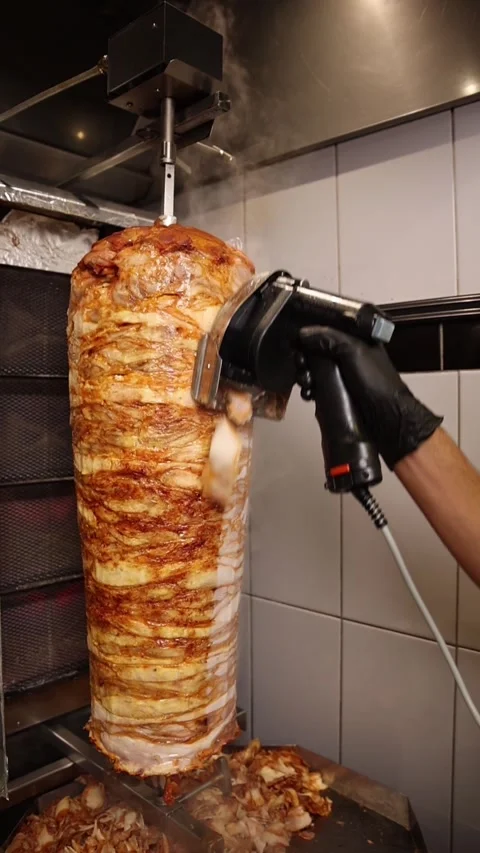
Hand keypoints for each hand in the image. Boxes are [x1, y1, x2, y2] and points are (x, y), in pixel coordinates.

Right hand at [299, 326, 442, 468]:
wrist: (386, 419)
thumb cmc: (377, 383)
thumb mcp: (353, 352)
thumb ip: (329, 339)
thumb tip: (303, 334)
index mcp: (357, 342)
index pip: (328, 332)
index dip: (311, 337)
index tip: (298, 343)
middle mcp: (349, 357)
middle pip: (318, 353)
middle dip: (305, 359)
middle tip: (301, 366)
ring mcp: (344, 377)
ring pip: (316, 371)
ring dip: (306, 376)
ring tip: (306, 382)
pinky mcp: (339, 394)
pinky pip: (319, 388)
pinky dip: (311, 389)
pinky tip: (308, 393)